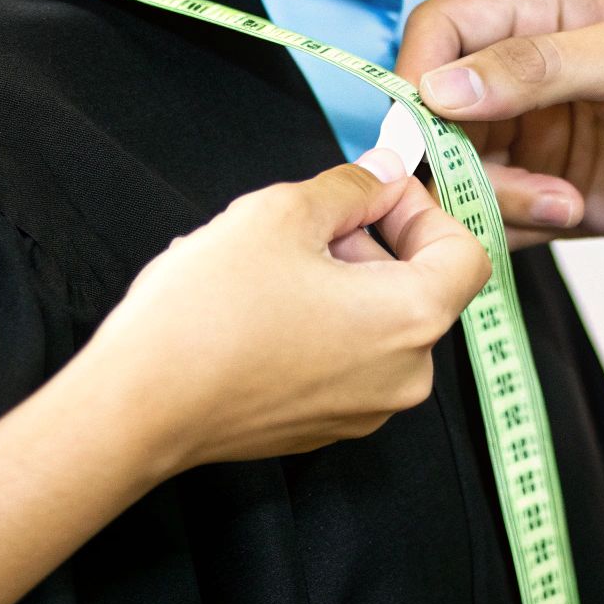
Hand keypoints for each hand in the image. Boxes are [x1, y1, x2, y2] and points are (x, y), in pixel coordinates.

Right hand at [85, 151, 490, 471]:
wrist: (139, 406)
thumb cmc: (208, 313)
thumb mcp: (281, 214)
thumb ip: (349, 187)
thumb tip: (382, 174)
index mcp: (411, 320)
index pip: (464, 253)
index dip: (423, 210)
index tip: (372, 195)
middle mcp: (403, 376)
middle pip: (418, 289)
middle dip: (370, 244)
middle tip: (305, 225)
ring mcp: (364, 411)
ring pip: (377, 326)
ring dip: (340, 284)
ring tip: (269, 268)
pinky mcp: (323, 428)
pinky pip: (343, 363)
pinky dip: (318, 328)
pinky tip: (256, 314)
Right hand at [395, 0, 603, 274]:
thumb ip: (536, 70)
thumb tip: (444, 86)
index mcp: (545, 12)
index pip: (440, 32)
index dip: (419, 78)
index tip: (429, 126)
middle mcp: (531, 74)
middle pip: (438, 114)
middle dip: (455, 155)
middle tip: (501, 181)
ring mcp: (541, 136)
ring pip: (463, 173)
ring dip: (495, 197)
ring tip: (562, 200)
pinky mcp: (556, 194)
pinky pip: (500, 217)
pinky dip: (514, 227)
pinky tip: (572, 212)